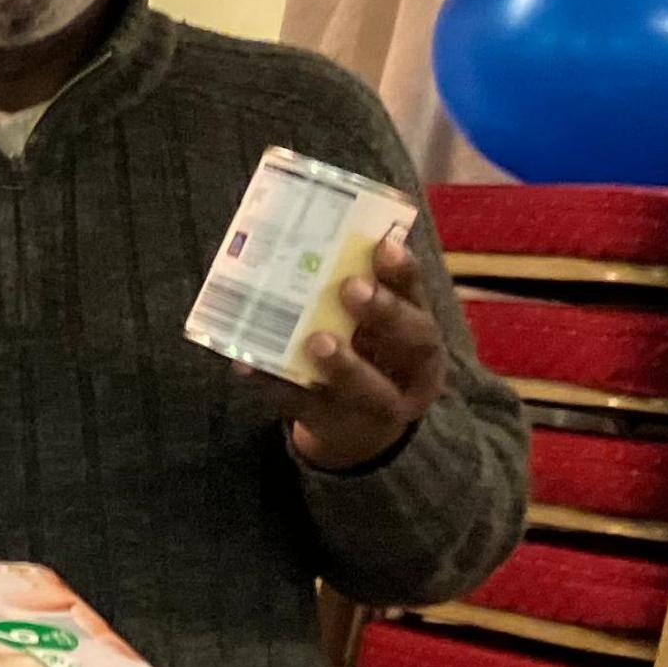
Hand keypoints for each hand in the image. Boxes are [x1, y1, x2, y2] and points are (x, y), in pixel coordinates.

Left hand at [275, 235, 445, 470]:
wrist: (358, 431)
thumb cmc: (360, 355)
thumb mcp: (366, 324)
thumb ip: (349, 289)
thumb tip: (302, 234)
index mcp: (419, 329)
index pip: (418, 295)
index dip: (404, 271)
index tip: (383, 246)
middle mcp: (413, 368)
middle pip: (415, 340)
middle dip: (384, 312)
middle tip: (350, 288)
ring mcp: (382, 406)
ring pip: (373, 389)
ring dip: (345, 364)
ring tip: (316, 341)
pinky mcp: (340, 427)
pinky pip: (309, 409)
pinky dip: (278, 387)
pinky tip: (248, 367)